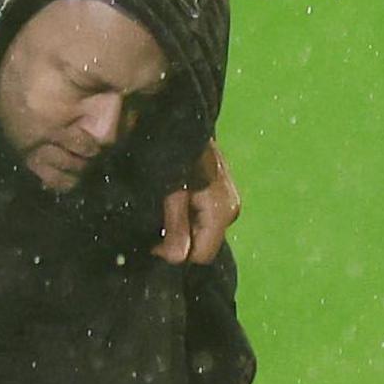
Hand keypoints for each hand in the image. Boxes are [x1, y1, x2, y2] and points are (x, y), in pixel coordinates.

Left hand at [153, 138, 240, 264]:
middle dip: (177, 240)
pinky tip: (170, 203)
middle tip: (153, 223)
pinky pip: (202, 219)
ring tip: (160, 210)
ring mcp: (228, 203)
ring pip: (201, 232)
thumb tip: (178, 258)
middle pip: (202, 245)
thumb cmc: (176, 155)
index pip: (202, 255)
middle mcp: (231, 211)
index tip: (152, 242)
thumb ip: (175, 226)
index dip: (175, 254)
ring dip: (179, 229)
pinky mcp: (221, 196)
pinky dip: (185, 217)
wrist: (185, 124)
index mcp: (222, 212)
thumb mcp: (171, 192)